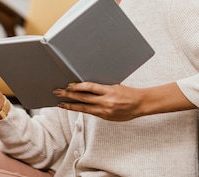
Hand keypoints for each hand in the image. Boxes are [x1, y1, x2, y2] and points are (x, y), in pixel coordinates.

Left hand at [53, 81, 195, 120]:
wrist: (141, 104)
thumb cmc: (128, 92)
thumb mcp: (115, 84)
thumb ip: (102, 85)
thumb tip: (86, 82)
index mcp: (109, 90)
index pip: (90, 87)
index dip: (77, 87)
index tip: (68, 85)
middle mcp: (106, 101)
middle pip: (84, 98)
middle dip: (69, 95)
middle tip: (57, 92)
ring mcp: (105, 110)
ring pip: (84, 107)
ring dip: (71, 105)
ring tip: (60, 103)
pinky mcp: (105, 117)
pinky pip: (90, 112)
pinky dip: (80, 109)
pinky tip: (72, 107)